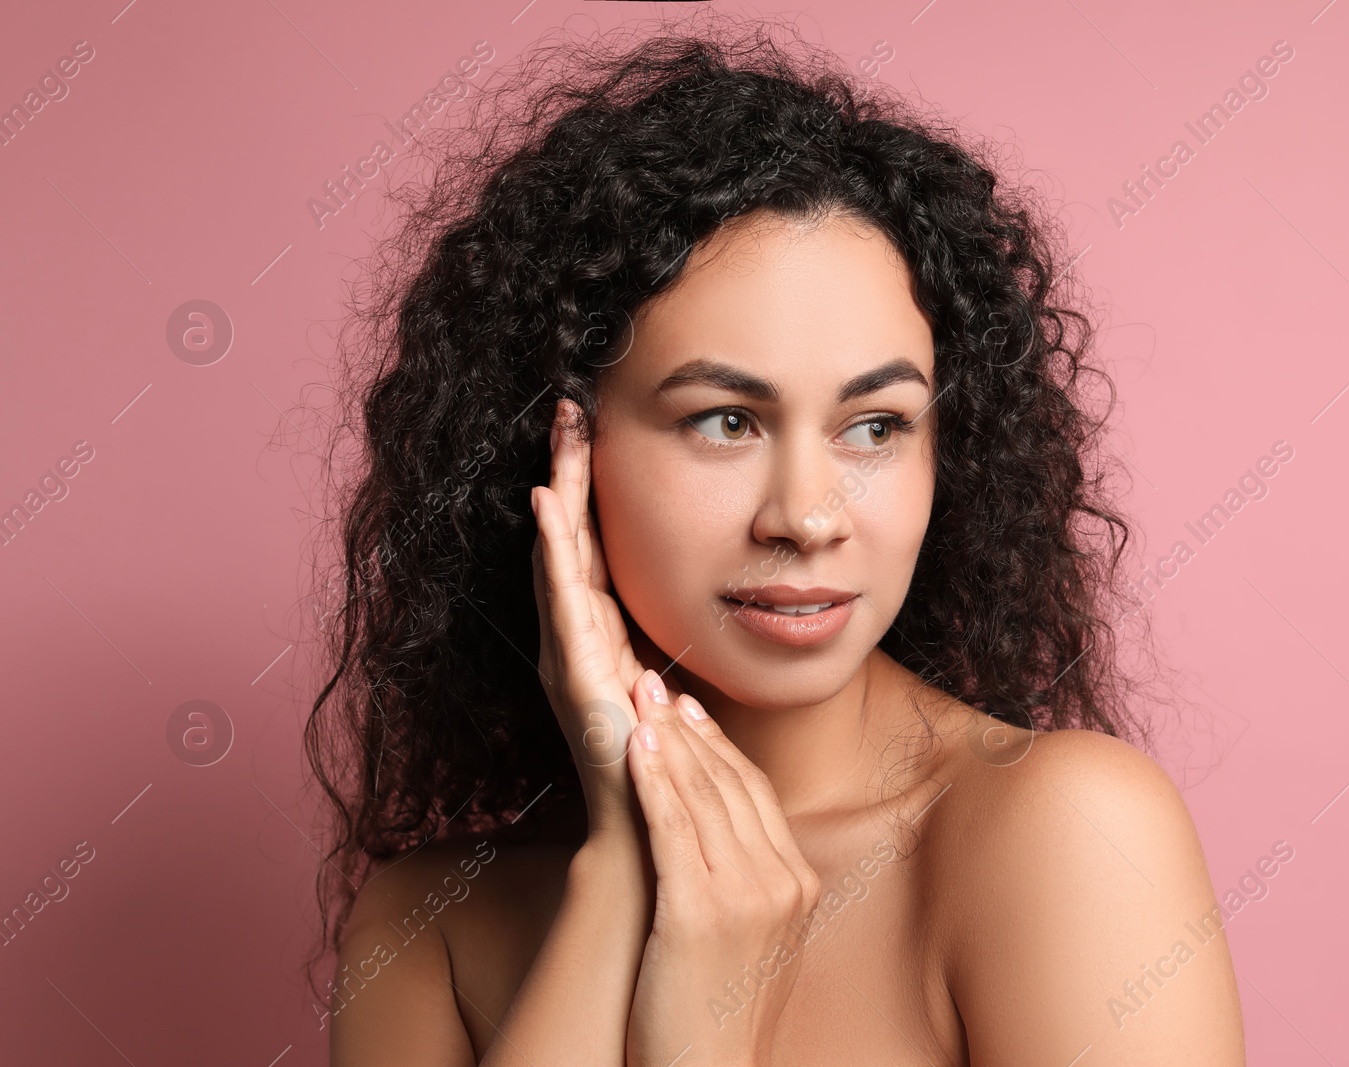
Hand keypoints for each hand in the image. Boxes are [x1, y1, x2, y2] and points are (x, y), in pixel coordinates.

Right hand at [530, 398, 682, 834]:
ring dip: (558, 496)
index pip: (591, 548)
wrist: (652, 839)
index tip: (596, 430)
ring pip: (560, 558)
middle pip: (568, 540)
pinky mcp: (575, 677)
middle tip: (568, 409)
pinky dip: (552, 551)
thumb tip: (697, 621)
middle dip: (568, 474)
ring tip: (558, 440)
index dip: (590, 491)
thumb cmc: (668, 771)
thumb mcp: (675, 693)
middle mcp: (576, 641)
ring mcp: (570, 656)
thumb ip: (672, 657)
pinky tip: (548, 508)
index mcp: (602, 639)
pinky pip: (562, 601)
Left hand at [623, 691, 821, 1066]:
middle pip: (732, 782)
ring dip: (668, 736)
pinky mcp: (700, 913)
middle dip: (690, 725)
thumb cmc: (715, 1010)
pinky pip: (674, 828)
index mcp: (796, 882)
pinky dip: (655, 778)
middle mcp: (781, 881)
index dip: (718, 743)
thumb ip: (746, 878)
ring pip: (704, 795)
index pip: (755, 792)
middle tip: (655, 680)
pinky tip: (635, 744)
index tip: (689, 705)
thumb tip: (720, 827)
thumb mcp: (749, 935)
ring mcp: (746, 896)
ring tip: (638, 693)